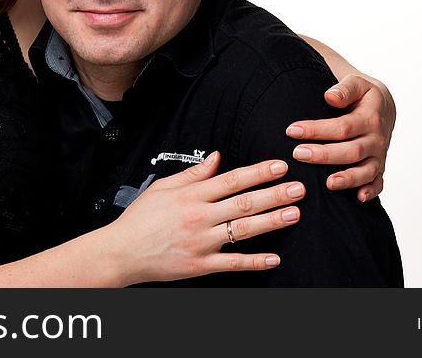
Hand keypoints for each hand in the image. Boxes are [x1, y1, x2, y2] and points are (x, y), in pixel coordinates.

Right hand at [106, 151, 304, 285]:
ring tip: (294, 214)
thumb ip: (193, 173)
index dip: (258, 172)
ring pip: (244, 230)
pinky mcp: (201, 265)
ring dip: (272, 221)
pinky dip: (254, 261)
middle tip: (299, 188)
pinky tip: (274, 258)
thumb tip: (217, 157)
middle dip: (275, 194)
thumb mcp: (164, 187)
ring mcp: (202, 242)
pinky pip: (233, 263)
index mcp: (191, 195)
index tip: (279, 166)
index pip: (232, 180)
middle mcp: (199, 217)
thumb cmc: (141, 218)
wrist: (122, 251)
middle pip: (244, 203)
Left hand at [285, 73, 395, 201]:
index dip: (317, 129)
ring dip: (347, 178)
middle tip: (298, 154)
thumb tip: (330, 97)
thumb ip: (345, 88)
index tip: (291, 130)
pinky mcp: (379, 168)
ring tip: (327, 183)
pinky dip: (370, 192)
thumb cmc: (361, 95)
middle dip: (324, 154)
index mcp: (369, 117)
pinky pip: (378, 183)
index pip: (342, 126)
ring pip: (366, 171)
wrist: (381, 108)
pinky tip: (358, 199)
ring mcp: (378, 156)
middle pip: (352, 151)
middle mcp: (376, 139)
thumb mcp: (356, 83)